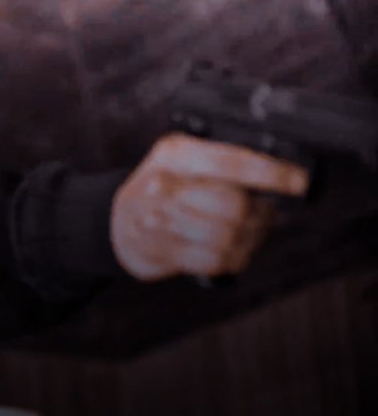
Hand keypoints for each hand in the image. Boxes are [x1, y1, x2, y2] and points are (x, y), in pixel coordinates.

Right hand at [111, 133, 308, 281]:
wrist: (116, 221)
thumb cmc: (165, 187)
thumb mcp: (184, 160)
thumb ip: (223, 163)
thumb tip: (282, 178)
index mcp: (174, 154)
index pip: (231, 162)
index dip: (271, 173)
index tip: (300, 182)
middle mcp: (163, 185)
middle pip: (234, 205)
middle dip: (261, 215)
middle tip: (267, 216)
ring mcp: (158, 220)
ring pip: (228, 237)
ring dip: (250, 240)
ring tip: (250, 235)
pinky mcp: (160, 251)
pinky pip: (214, 261)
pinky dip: (234, 260)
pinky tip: (233, 252)